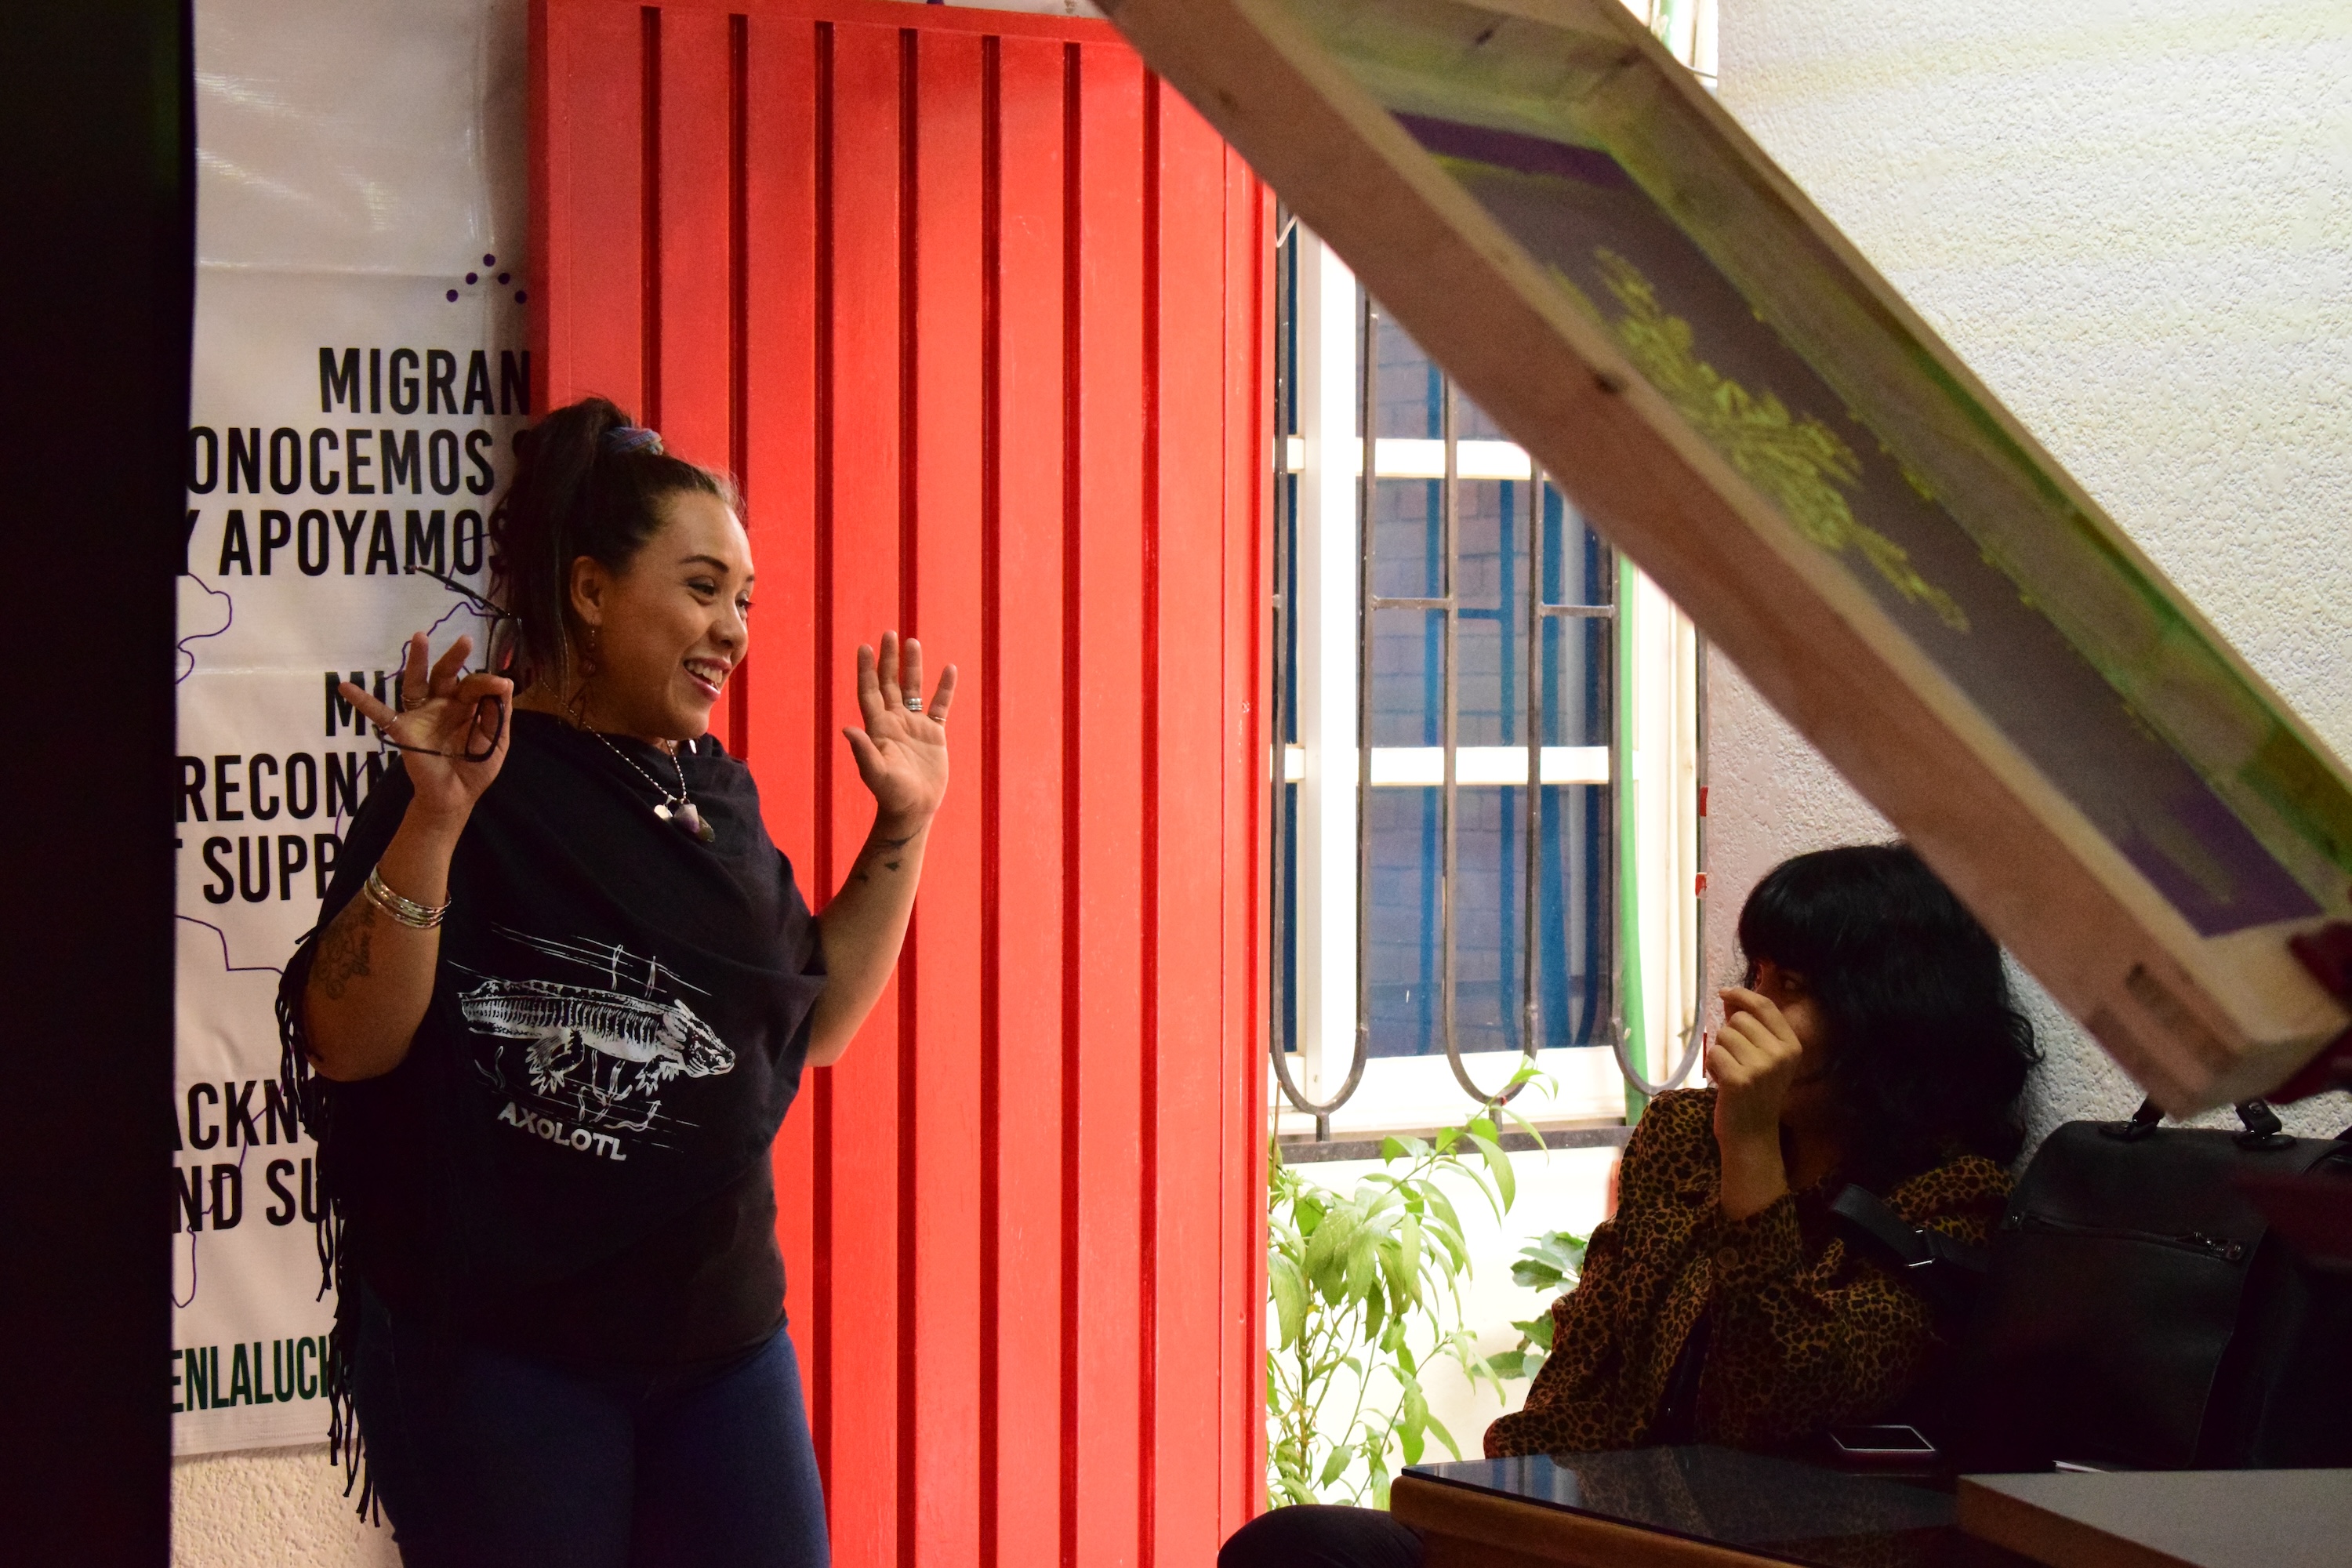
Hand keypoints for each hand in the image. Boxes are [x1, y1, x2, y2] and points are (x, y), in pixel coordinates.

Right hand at [342, 632, 511, 825]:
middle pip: (446, 675)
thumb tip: (506, 684)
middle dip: (454, 657)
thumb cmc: (476, 767)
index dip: (487, 683)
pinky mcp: (404, 730)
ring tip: (420, 637)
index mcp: (466, 706)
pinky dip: (362, 701)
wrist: (456, 796)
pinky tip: (345, 687)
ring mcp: (422, 715)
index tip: (501, 684)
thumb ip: (499, 715)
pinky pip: (380, 713)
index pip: (474, 685)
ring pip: (417, 683)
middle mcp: (442, 704)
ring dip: (418, 661)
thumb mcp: (496, 742)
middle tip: (465, 640)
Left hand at [843, 631, 953, 831]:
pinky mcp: (934, 734)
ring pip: (912, 689)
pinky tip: (949, 669)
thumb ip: (863, 751)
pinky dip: (944, 688)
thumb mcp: (876, 773)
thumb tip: (847, 729)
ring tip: (913, 642)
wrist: (913, 809)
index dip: (866, 670)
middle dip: (888, 659)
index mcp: (878, 728)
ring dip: (912, 667)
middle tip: (889, 634)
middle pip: (889, 683)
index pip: (870, 692)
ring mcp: (914, 727)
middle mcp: (894, 722)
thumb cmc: (891, 794)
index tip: (864, 647)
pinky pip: (939, 705)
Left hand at [1709, 986, 1806, 1148]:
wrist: (1752, 1134)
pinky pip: (1714, 1053)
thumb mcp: (1764, 1057)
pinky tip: (1724, 1083)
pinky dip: (1713, 1067)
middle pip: (1739, 1019)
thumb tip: (1730, 996)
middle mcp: (1781, 1055)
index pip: (1765, 1006)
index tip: (1725, 992)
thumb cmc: (1754, 1091)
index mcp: (1792, 1046)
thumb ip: (1751, 1027)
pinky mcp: (1739, 1079)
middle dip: (1730, 1034)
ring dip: (1721, 1052)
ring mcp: (1762, 1067)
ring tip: (1732, 1072)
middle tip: (1737, 1060)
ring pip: (1724, 1035)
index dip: (1743, 994)